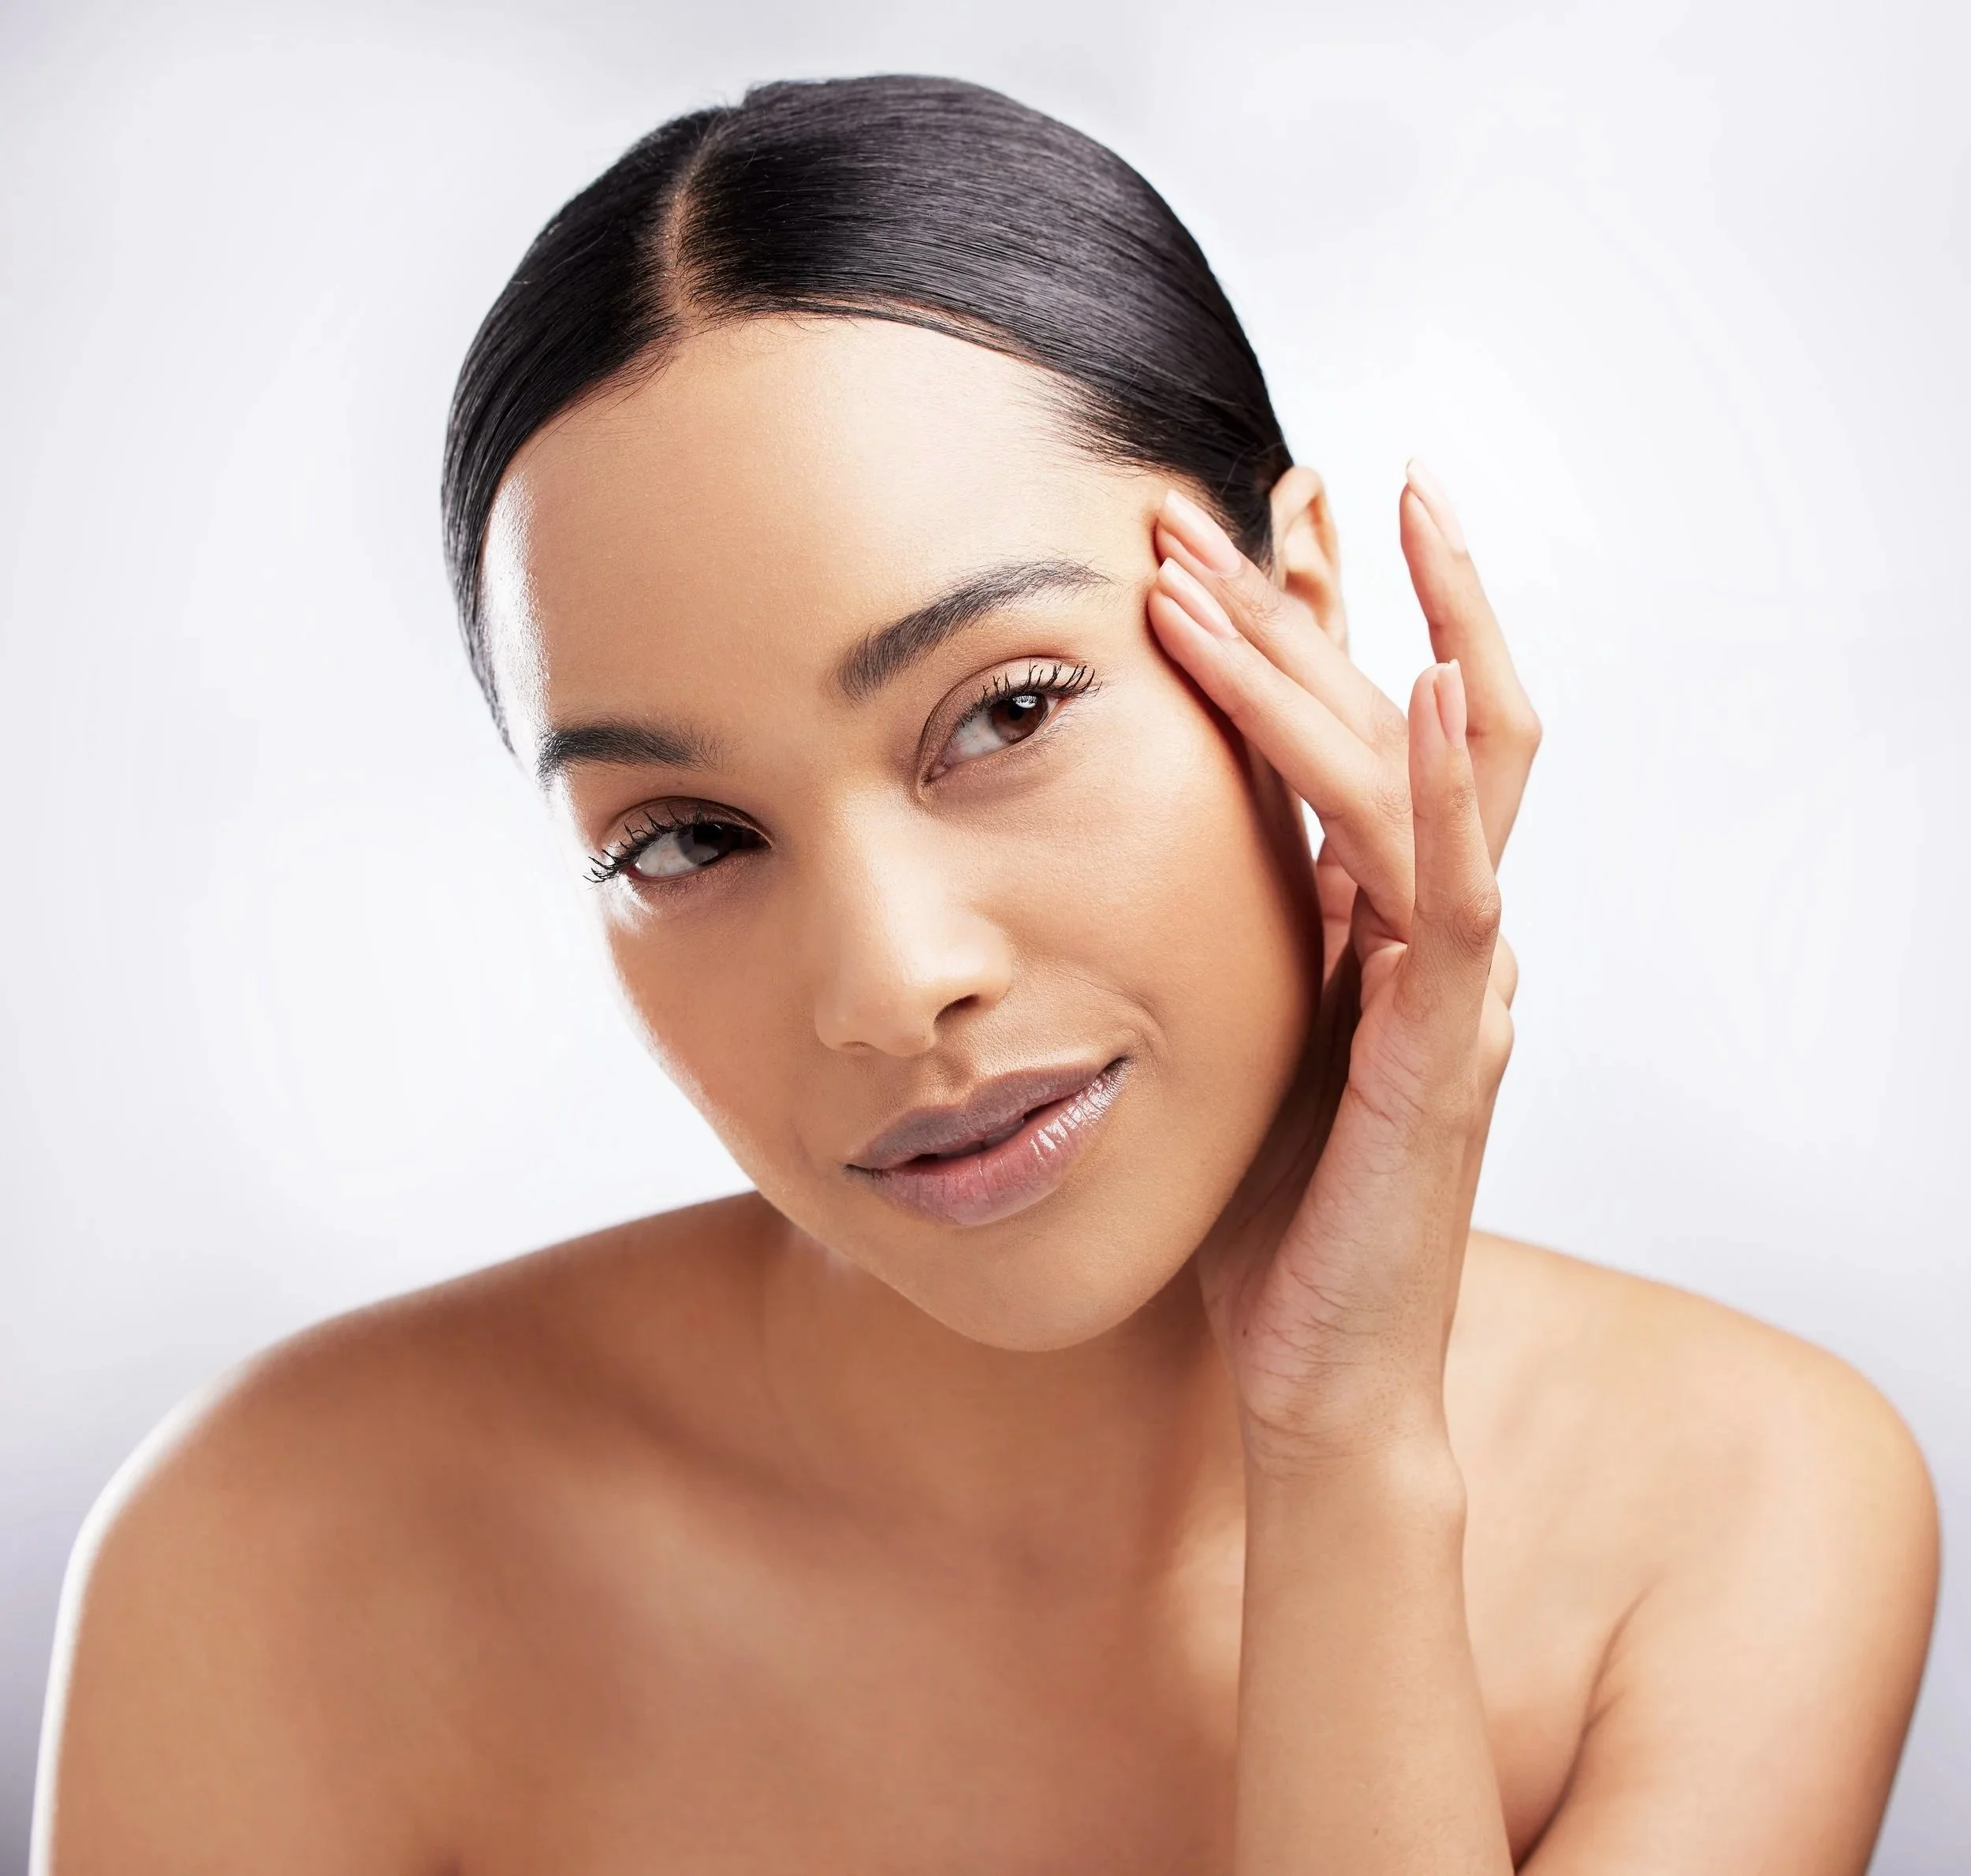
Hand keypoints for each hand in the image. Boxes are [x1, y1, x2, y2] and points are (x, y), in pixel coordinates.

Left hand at [1147, 467, 1539, 1472]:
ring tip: (1257, 546)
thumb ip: (1247, 919)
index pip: (1364, 730)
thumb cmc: (1272, 1203)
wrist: (1314, 1367)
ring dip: (1335, 653)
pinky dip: (1448, 787)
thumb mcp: (1238, 1021)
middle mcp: (1440, 926)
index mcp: (1384, 917)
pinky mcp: (1449, 1047)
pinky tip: (1430, 687)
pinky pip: (1458, 893)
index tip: (1249, 517)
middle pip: (1397, 714)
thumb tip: (1184, 817)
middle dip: (1307, 599)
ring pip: (1428, 770)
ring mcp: (1460, 979)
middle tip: (1206, 503)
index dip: (1318, 619)